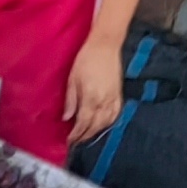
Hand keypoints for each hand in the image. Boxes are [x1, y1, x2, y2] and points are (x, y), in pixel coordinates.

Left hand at [64, 32, 126, 146]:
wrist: (105, 46)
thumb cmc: (86, 59)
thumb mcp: (72, 79)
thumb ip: (71, 100)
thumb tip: (67, 118)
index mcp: (91, 98)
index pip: (83, 123)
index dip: (76, 134)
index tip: (70, 141)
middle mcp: (104, 101)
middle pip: (95, 126)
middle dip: (85, 136)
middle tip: (76, 141)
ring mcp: (114, 98)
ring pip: (106, 122)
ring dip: (96, 132)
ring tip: (87, 135)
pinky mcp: (119, 94)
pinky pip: (116, 114)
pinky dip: (109, 123)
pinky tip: (103, 125)